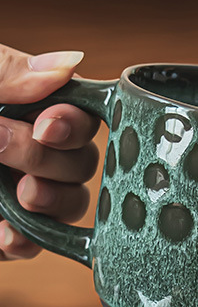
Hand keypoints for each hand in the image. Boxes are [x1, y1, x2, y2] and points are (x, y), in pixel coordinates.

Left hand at [0, 46, 98, 259]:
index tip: (45, 125)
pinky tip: (7, 234)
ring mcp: (16, 193)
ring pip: (70, 206)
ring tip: (16, 195)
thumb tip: (72, 62)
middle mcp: (28, 150)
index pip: (80, 119)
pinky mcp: (0, 230)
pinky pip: (31, 244)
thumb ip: (7, 69)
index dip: (73, 125)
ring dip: (52, 202)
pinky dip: (25, 243)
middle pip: (81, 166)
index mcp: (24, 108)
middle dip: (47, 160)